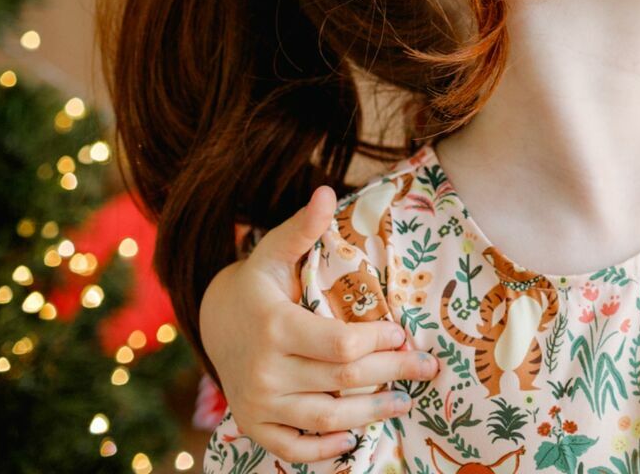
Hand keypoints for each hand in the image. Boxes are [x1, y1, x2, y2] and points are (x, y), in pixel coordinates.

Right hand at [199, 186, 437, 460]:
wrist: (212, 322)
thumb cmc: (257, 285)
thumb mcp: (272, 253)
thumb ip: (302, 228)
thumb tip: (327, 191)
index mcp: (275, 327)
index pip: (341, 345)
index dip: (380, 341)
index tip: (404, 332)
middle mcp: (265, 371)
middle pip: (343, 381)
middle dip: (393, 373)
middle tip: (427, 367)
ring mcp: (258, 404)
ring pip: (327, 418)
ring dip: (372, 414)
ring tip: (405, 402)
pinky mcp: (255, 425)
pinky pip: (293, 448)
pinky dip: (324, 450)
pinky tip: (353, 440)